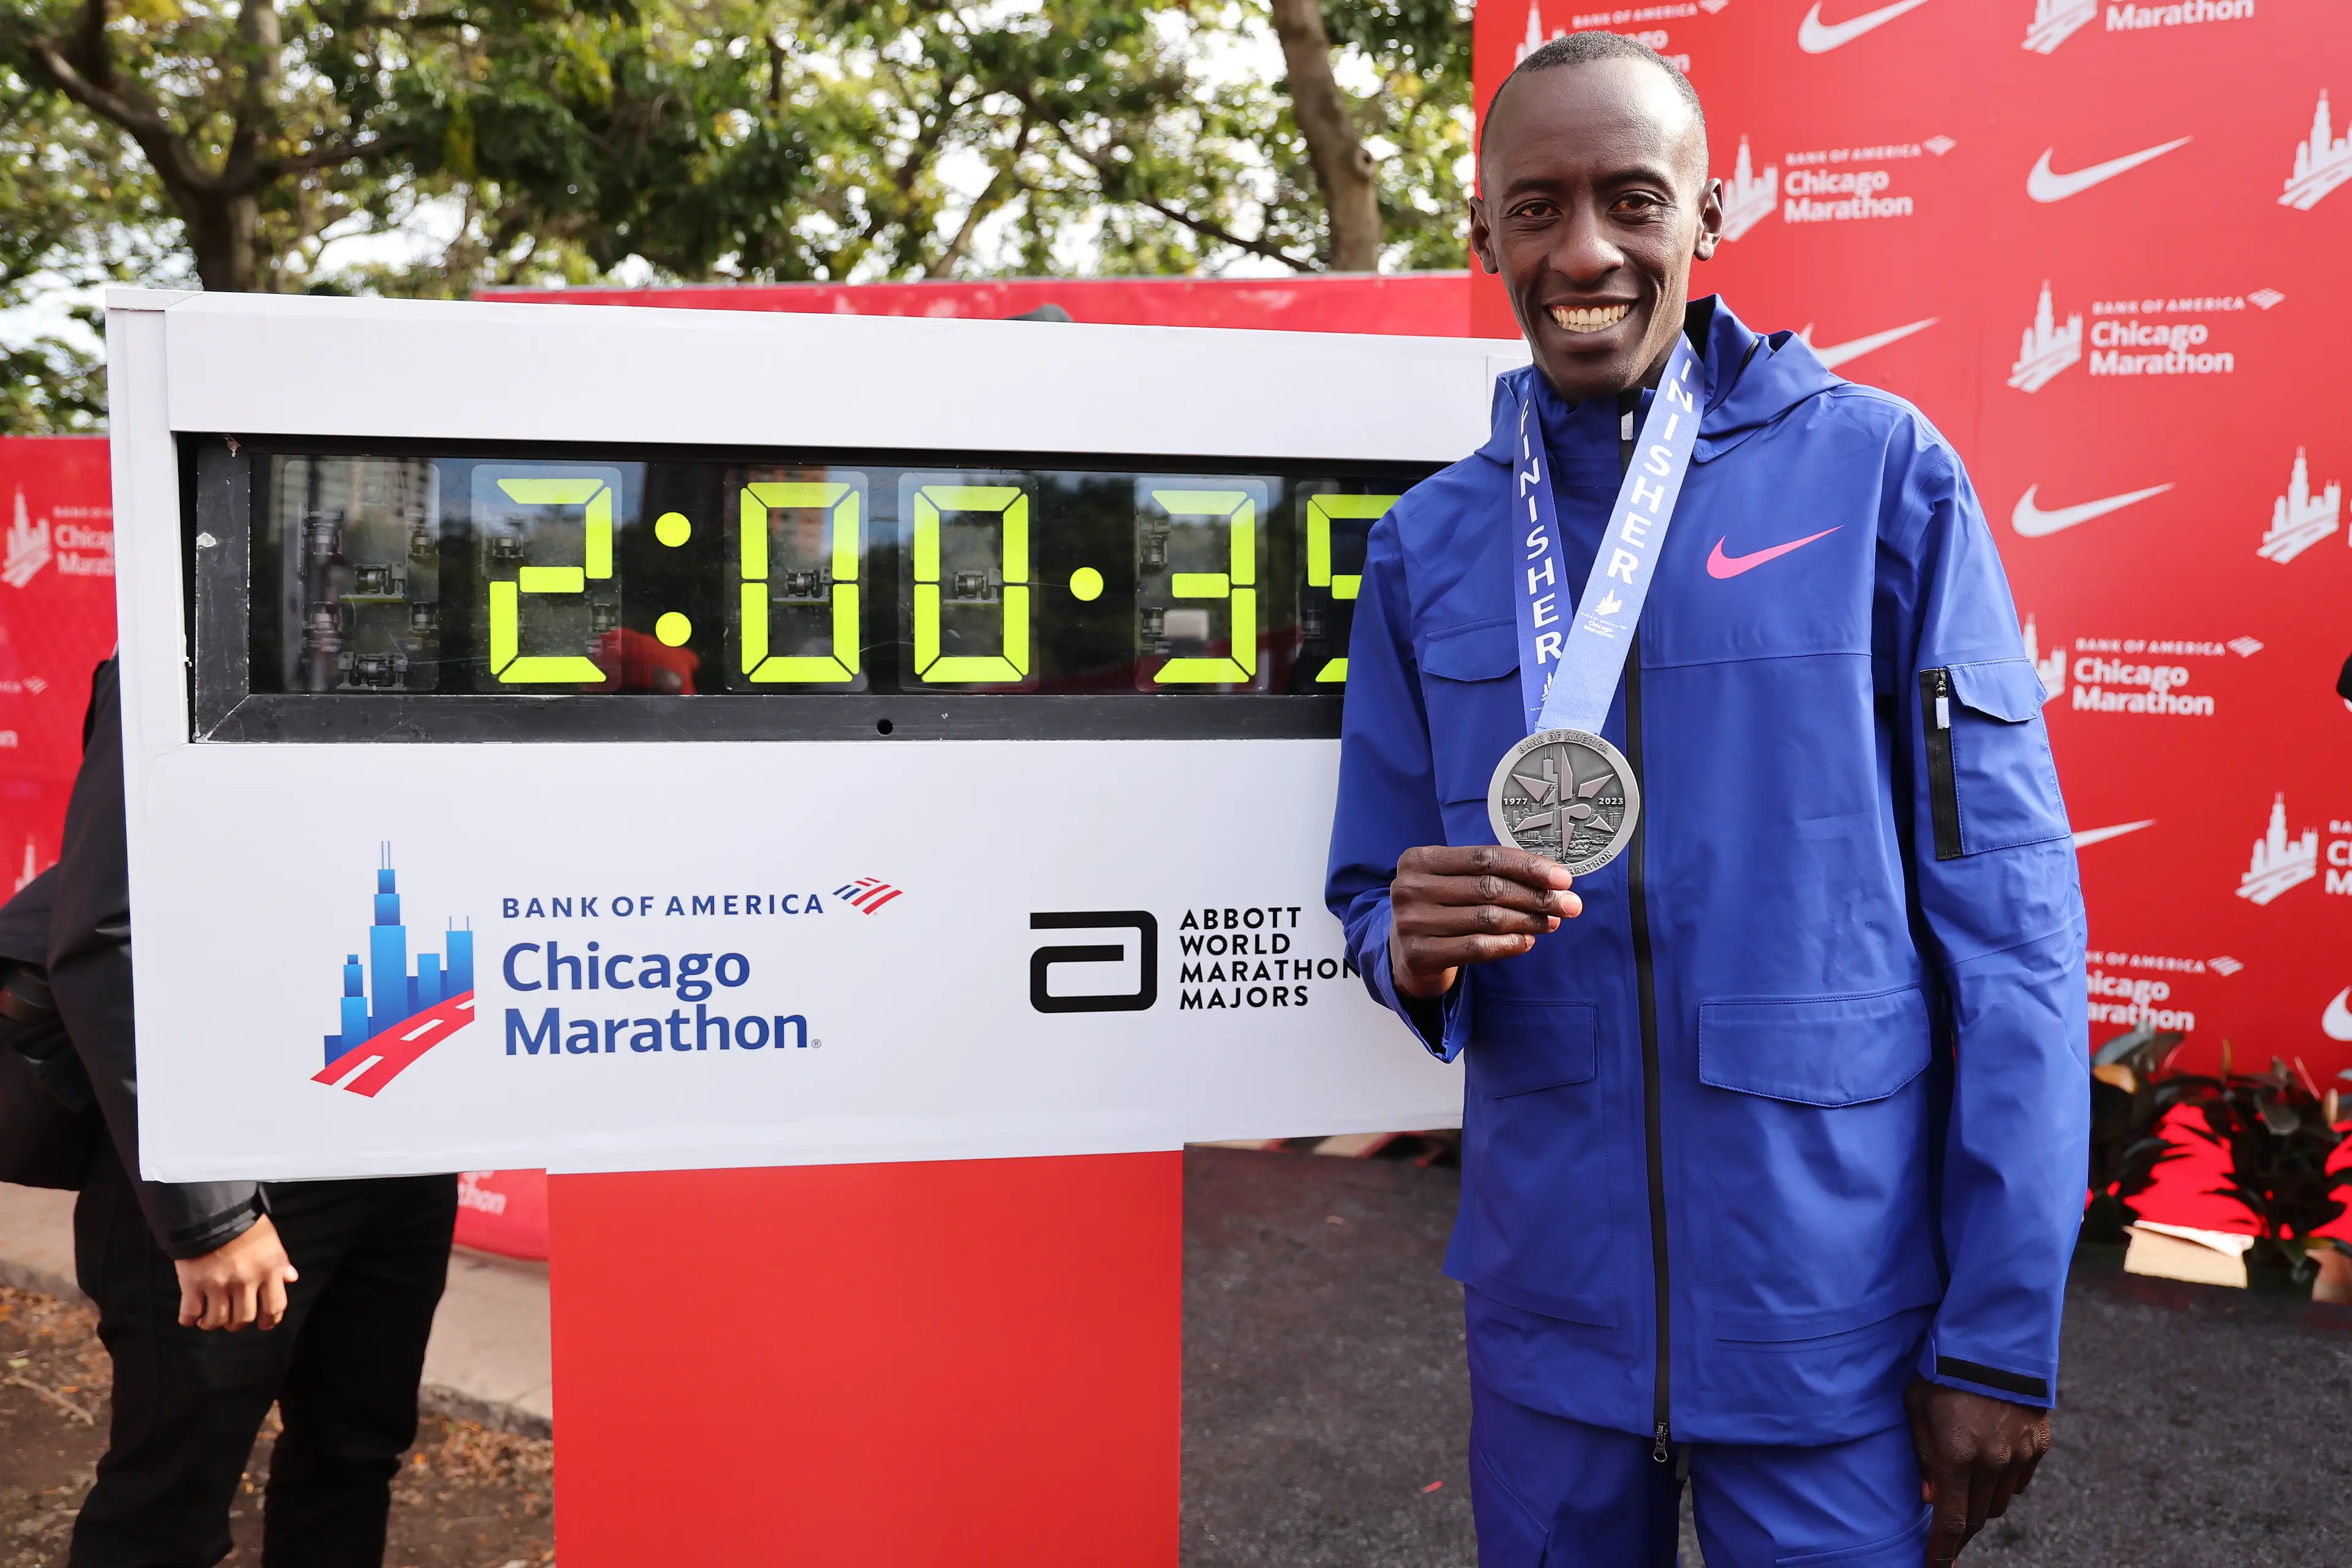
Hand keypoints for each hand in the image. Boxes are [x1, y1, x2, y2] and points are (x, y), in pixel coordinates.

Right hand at [173, 1215, 297, 1331]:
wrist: (211, 1211)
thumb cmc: (245, 1224)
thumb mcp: (271, 1240)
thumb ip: (281, 1262)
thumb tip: (291, 1278)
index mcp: (269, 1270)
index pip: (275, 1306)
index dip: (270, 1320)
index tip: (264, 1324)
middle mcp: (246, 1281)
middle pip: (243, 1318)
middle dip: (237, 1324)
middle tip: (232, 1320)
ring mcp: (218, 1284)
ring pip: (217, 1320)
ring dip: (212, 1324)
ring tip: (209, 1319)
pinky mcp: (193, 1284)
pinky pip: (190, 1313)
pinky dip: (189, 1320)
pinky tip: (192, 1317)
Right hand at [1388, 845, 1580, 999]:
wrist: (1405, 954)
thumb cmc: (1441, 909)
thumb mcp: (1454, 882)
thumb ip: (1491, 874)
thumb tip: (1553, 881)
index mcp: (1419, 859)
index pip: (1485, 857)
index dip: (1528, 867)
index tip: (1563, 878)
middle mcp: (1410, 888)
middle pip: (1488, 888)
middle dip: (1536, 896)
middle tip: (1570, 904)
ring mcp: (1411, 923)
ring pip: (1487, 918)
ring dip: (1528, 920)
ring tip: (1552, 922)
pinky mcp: (1419, 955)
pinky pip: (1477, 947)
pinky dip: (1509, 944)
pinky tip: (1527, 942)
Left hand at [1905, 1376, 2050, 1563]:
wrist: (1994, 1340)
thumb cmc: (1942, 1371)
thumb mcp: (1916, 1408)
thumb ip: (1923, 1455)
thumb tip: (1928, 1496)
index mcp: (1957, 1455)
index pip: (1950, 1521)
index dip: (1942, 1551)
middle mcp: (1992, 1462)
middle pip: (1976, 1517)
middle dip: (1959, 1530)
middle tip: (1946, 1533)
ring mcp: (2020, 1454)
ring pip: (1999, 1503)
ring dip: (1980, 1504)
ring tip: (1964, 1488)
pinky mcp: (2039, 1443)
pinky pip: (2020, 1480)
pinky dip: (2003, 1482)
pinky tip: (1989, 1464)